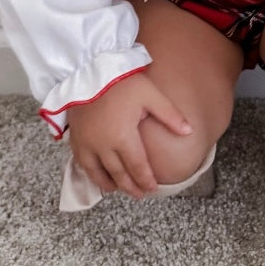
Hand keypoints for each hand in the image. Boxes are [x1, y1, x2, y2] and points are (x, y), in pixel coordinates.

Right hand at [66, 71, 192, 199]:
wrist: (87, 70)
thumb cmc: (121, 82)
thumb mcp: (150, 94)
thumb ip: (169, 115)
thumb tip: (189, 132)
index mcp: (123, 137)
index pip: (137, 167)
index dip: (146, 180)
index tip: (153, 188)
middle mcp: (103, 146)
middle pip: (118, 174)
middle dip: (131, 187)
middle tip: (140, 194)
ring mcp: (87, 144)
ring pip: (98, 174)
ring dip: (110, 184)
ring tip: (120, 189)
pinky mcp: (75, 139)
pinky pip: (82, 165)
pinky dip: (92, 174)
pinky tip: (98, 176)